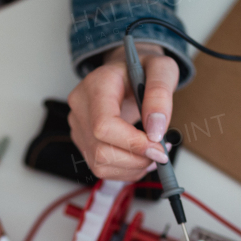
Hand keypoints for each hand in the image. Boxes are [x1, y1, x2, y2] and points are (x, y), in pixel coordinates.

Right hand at [67, 43, 179, 180]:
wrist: (126, 75)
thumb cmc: (142, 70)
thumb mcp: (161, 69)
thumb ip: (160, 95)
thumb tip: (155, 131)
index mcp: (96, 85)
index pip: (104, 125)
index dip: (132, 142)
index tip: (158, 146)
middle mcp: (80, 107)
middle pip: (101, 150)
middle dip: (137, 159)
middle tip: (162, 152)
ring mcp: (78, 127)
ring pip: (100, 164)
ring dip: (133, 167)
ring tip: (154, 154)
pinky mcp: (83, 142)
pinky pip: (102, 168)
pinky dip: (127, 170)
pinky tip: (141, 158)